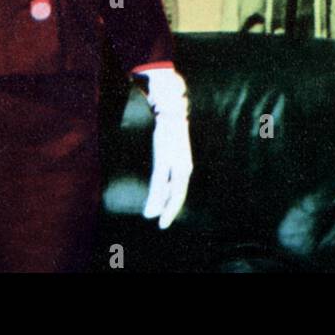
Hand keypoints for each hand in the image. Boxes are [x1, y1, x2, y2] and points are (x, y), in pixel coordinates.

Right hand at [140, 69, 191, 228]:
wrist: (171, 110)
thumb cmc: (171, 130)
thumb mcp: (172, 149)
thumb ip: (169, 162)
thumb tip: (164, 171)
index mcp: (184, 165)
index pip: (180, 190)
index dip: (174, 205)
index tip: (166, 217)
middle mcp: (182, 166)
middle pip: (178, 194)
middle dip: (170, 211)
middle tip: (162, 224)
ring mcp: (173, 163)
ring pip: (168, 192)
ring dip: (160, 206)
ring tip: (150, 216)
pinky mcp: (163, 158)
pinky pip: (159, 183)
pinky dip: (155, 197)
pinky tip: (150, 207)